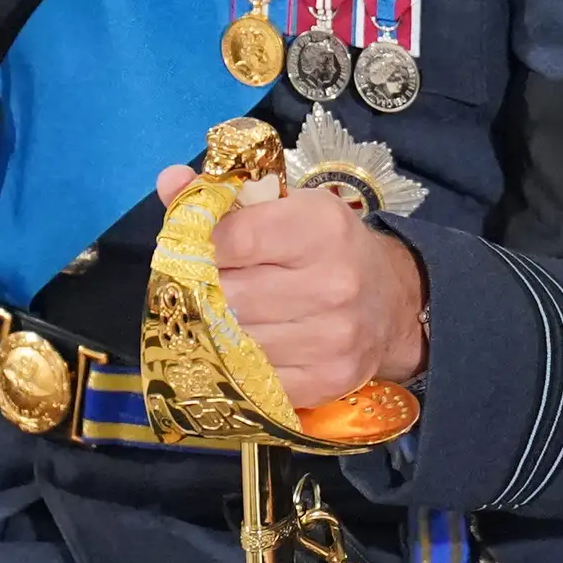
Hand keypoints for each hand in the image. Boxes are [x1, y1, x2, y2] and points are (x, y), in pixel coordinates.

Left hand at [152, 167, 427, 404]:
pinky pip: (253, 381)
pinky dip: (236, 368)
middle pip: (228, 296)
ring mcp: (332, 338)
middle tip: (198, 287)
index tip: (188, 249)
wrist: (391, 301)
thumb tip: (171, 181)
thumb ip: (224, 196)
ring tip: (219, 317)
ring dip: (214, 333)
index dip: (197, 246)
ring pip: (234, 343)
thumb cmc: (327, 247)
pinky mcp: (327, 380)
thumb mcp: (286, 206)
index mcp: (320, 228)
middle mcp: (333, 283)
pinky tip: (239, 350)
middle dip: (201, 293)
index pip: (234, 239)